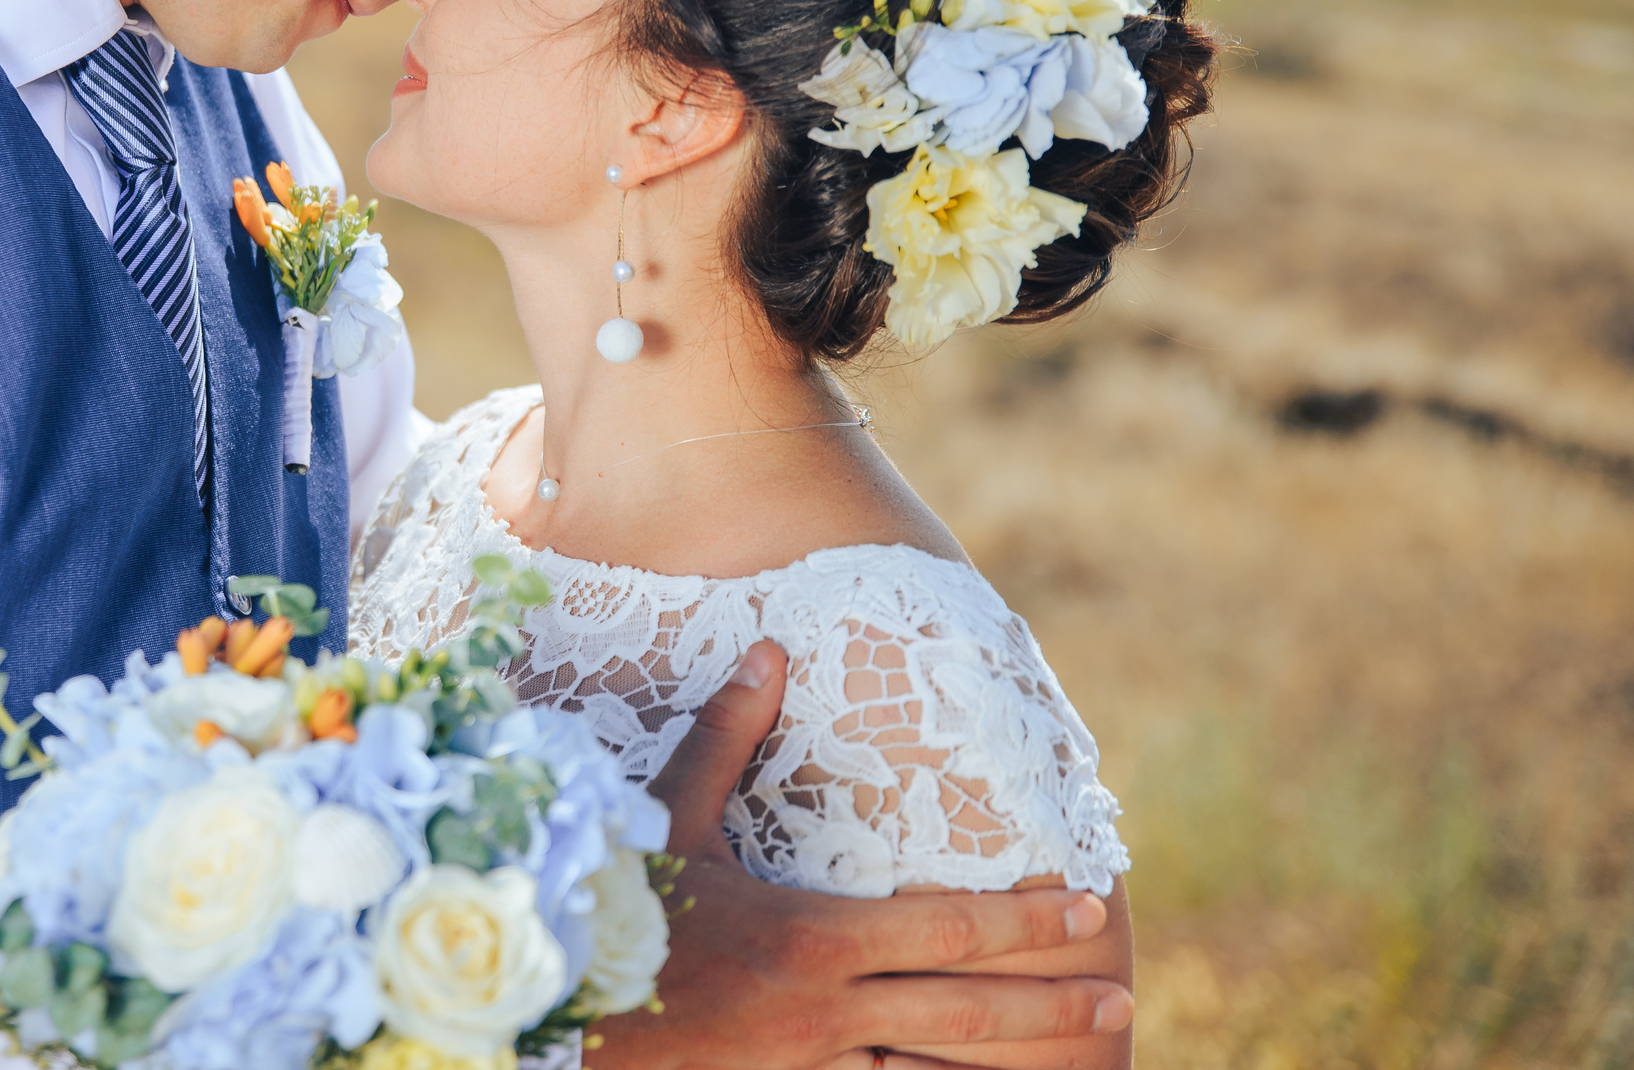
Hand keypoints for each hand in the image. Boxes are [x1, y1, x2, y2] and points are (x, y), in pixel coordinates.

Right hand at [584, 642, 1132, 1069]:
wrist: (556, 1012)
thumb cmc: (613, 907)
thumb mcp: (668, 818)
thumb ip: (727, 736)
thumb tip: (769, 648)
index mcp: (815, 937)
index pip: (952, 927)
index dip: (1030, 922)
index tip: (1093, 912)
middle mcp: (829, 1013)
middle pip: (967, 1012)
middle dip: (1052, 1008)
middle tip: (1121, 1001)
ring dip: (1008, 1069)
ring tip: (1076, 1062)